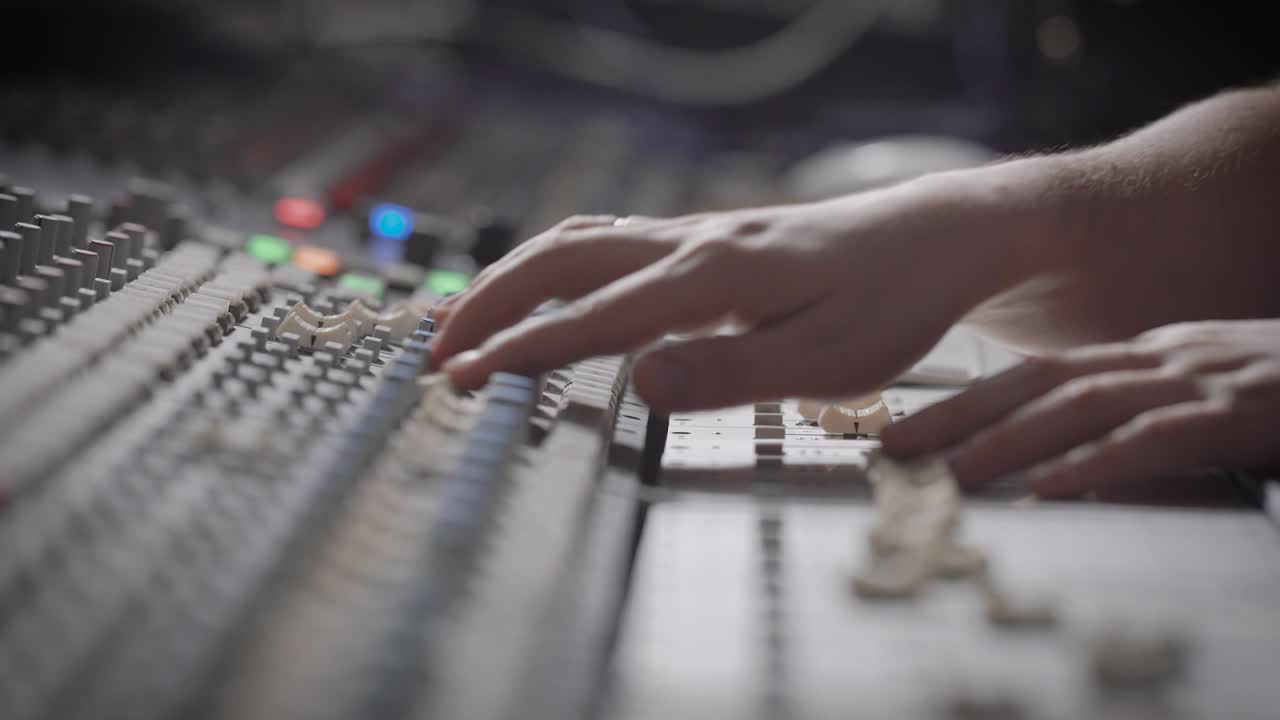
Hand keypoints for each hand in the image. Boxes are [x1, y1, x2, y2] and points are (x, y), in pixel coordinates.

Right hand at [430, 176, 1027, 411]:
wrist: (935, 237)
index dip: (521, 352)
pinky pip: (608, 242)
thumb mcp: (825, 358)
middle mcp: (691, 245)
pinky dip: (553, 268)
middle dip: (489, 304)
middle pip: (561, 258)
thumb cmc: (891, 303)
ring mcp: (695, 237)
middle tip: (437, 352)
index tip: (460, 383)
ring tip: (467, 322)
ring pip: (577, 241)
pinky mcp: (706, 244)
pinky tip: (548, 293)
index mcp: (712, 278)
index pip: (593, 318)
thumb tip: (637, 383)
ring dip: (512, 279)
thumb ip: (727, 373)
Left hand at [880, 320, 1279, 497]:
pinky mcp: (1240, 415)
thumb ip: (1137, 417)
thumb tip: (1067, 463)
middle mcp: (1159, 357)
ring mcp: (1200, 381)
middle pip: (1037, 382)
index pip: (1036, 371)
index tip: (908, 428)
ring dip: (1008, 443)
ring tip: (949, 476)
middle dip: (958, 417)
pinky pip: (1160, 440)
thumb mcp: (1203, 394)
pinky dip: (1101, 463)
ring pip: (1082, 406)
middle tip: (892, 450)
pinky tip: (1054, 489)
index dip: (965, 399)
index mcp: (1145, 353)